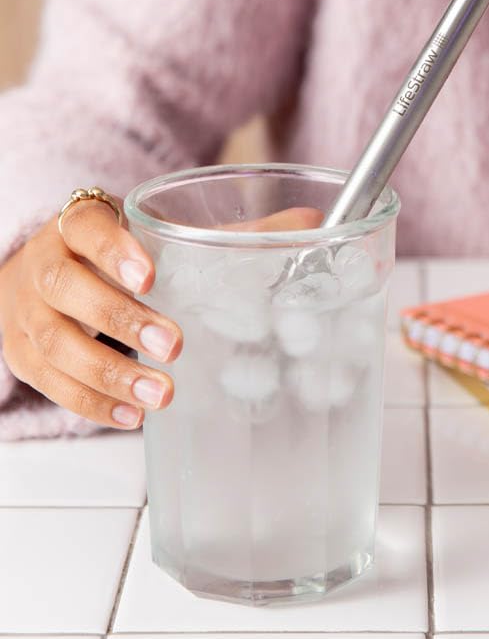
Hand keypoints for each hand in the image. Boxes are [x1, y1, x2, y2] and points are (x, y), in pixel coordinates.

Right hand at [0, 201, 322, 429]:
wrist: (39, 274)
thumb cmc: (112, 255)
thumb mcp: (159, 235)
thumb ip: (229, 234)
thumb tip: (311, 224)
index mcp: (78, 225)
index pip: (85, 225)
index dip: (113, 250)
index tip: (150, 276)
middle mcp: (45, 266)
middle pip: (68, 288)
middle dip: (121, 320)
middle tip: (173, 345)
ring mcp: (28, 313)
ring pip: (56, 345)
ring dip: (109, 374)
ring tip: (160, 394)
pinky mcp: (24, 357)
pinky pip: (51, 385)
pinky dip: (92, 403)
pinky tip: (131, 415)